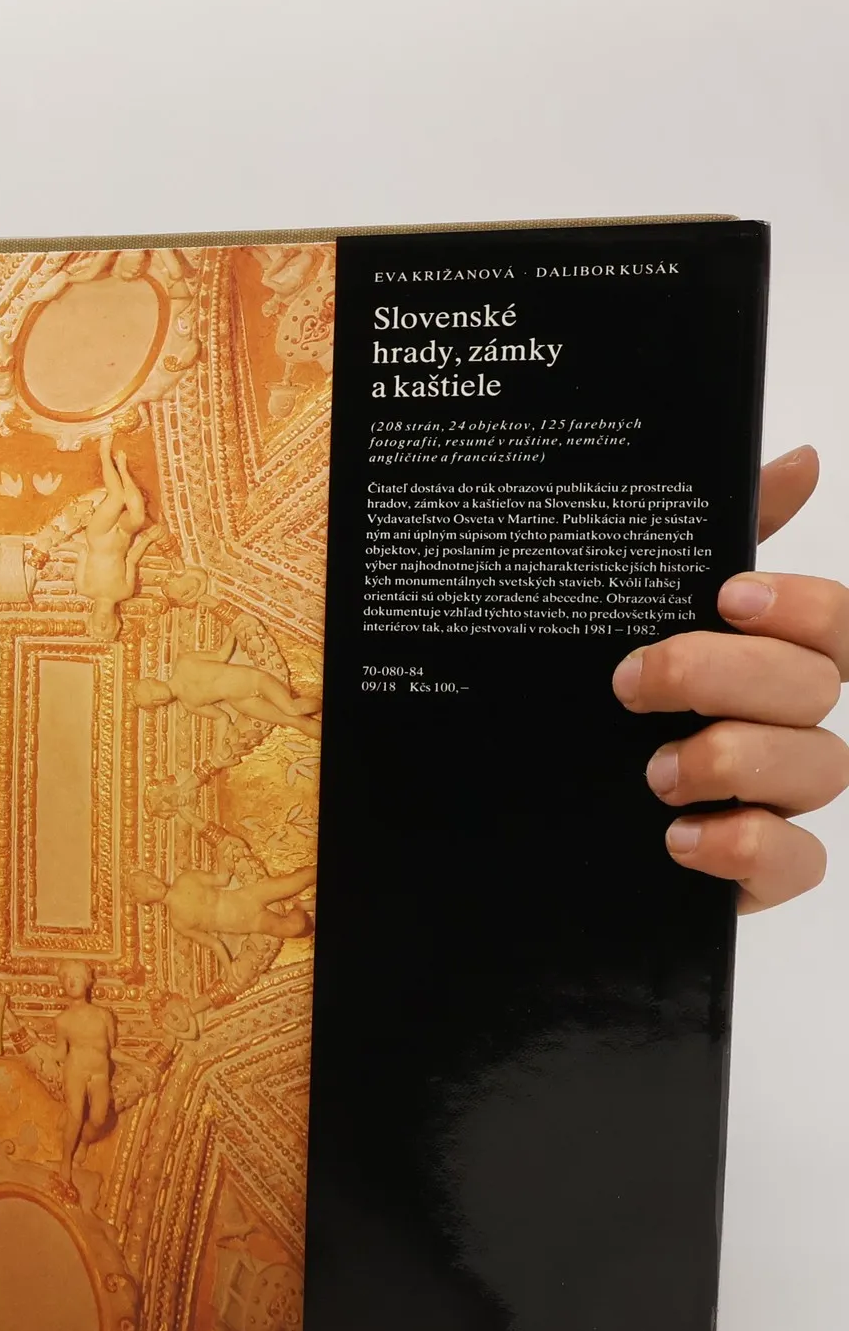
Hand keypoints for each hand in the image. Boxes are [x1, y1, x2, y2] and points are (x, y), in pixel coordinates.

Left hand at [612, 447, 846, 909]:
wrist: (514, 801)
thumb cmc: (592, 702)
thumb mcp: (628, 611)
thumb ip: (707, 541)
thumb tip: (799, 459)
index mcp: (769, 660)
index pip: (837, 625)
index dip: (802, 607)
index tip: (725, 597)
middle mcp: (785, 725)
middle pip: (815, 690)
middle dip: (725, 677)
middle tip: (633, 682)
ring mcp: (776, 799)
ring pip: (818, 770)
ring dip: (734, 760)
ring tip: (653, 769)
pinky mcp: (754, 871)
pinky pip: (796, 863)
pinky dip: (747, 848)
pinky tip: (682, 838)